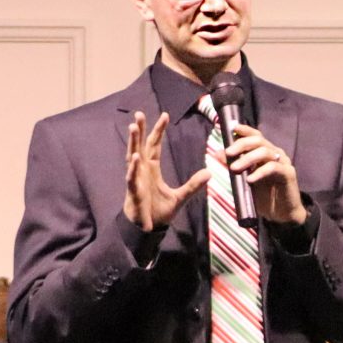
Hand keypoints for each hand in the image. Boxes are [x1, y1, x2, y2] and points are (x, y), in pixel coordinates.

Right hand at [123, 112, 196, 233]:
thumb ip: (193, 185)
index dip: (159, 131)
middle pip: (142, 145)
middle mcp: (142, 170)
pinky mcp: (133, 191)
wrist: (147, 229)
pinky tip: (135, 157)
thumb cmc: (158, 212)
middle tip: (140, 113)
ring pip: (133, 156)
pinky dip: (133, 168)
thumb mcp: (180, 197)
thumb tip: (209, 172)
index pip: (155, 146)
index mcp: (152, 169)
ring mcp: (136, 179)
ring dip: (133, 142)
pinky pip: (132, 177)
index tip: (165, 115)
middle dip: (142, 130)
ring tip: (134, 127)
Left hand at [222, 126, 305, 225]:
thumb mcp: (246, 179)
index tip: (230, 129)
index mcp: (266, 152)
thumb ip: (236, 166)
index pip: (255, 135)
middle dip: (241, 144)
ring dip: (247, 159)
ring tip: (234, 169)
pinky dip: (259, 172)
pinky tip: (250, 179)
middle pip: (259, 140)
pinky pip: (273, 168)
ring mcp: (283, 162)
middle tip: (228, 153)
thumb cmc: (264, 195)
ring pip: (265, 152)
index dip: (244, 130)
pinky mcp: (288, 174)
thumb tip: (218, 154)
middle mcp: (275, 153)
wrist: (282, 214)